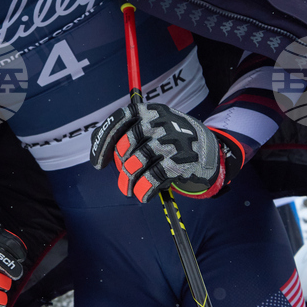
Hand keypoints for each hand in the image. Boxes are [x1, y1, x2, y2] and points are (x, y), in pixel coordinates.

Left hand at [90, 102, 239, 201]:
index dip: (103, 143)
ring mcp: (170, 141)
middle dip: (120, 167)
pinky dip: (144, 189)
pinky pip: (153, 177)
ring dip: (129, 181)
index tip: (98, 164)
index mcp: (149, 111)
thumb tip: (96, 143)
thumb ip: (126, 131)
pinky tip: (143, 195)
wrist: (210, 149)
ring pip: (136, 163)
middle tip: (123, 180)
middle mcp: (159, 122)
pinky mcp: (180, 160)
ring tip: (129, 190)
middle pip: (125, 146)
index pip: (118, 120)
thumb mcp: (152, 126)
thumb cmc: (171, 139)